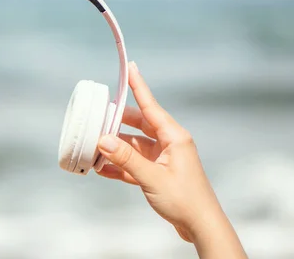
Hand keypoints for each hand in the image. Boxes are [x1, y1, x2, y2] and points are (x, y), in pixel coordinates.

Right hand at [97, 62, 246, 257]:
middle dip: (117, 121)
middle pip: (138, 124)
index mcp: (174, 137)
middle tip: (97, 115)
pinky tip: (102, 168)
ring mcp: (163, 158)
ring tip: (93, 147)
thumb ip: (127, 158)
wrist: (200, 226)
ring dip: (115, 148)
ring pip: (134, 145)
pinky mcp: (158, 173)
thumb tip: (103, 140)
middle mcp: (169, 143)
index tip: (130, 66)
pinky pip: (135, 163)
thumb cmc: (184, 200)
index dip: (138, 85)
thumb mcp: (152, 178)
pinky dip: (120, 165)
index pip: (150, 106)